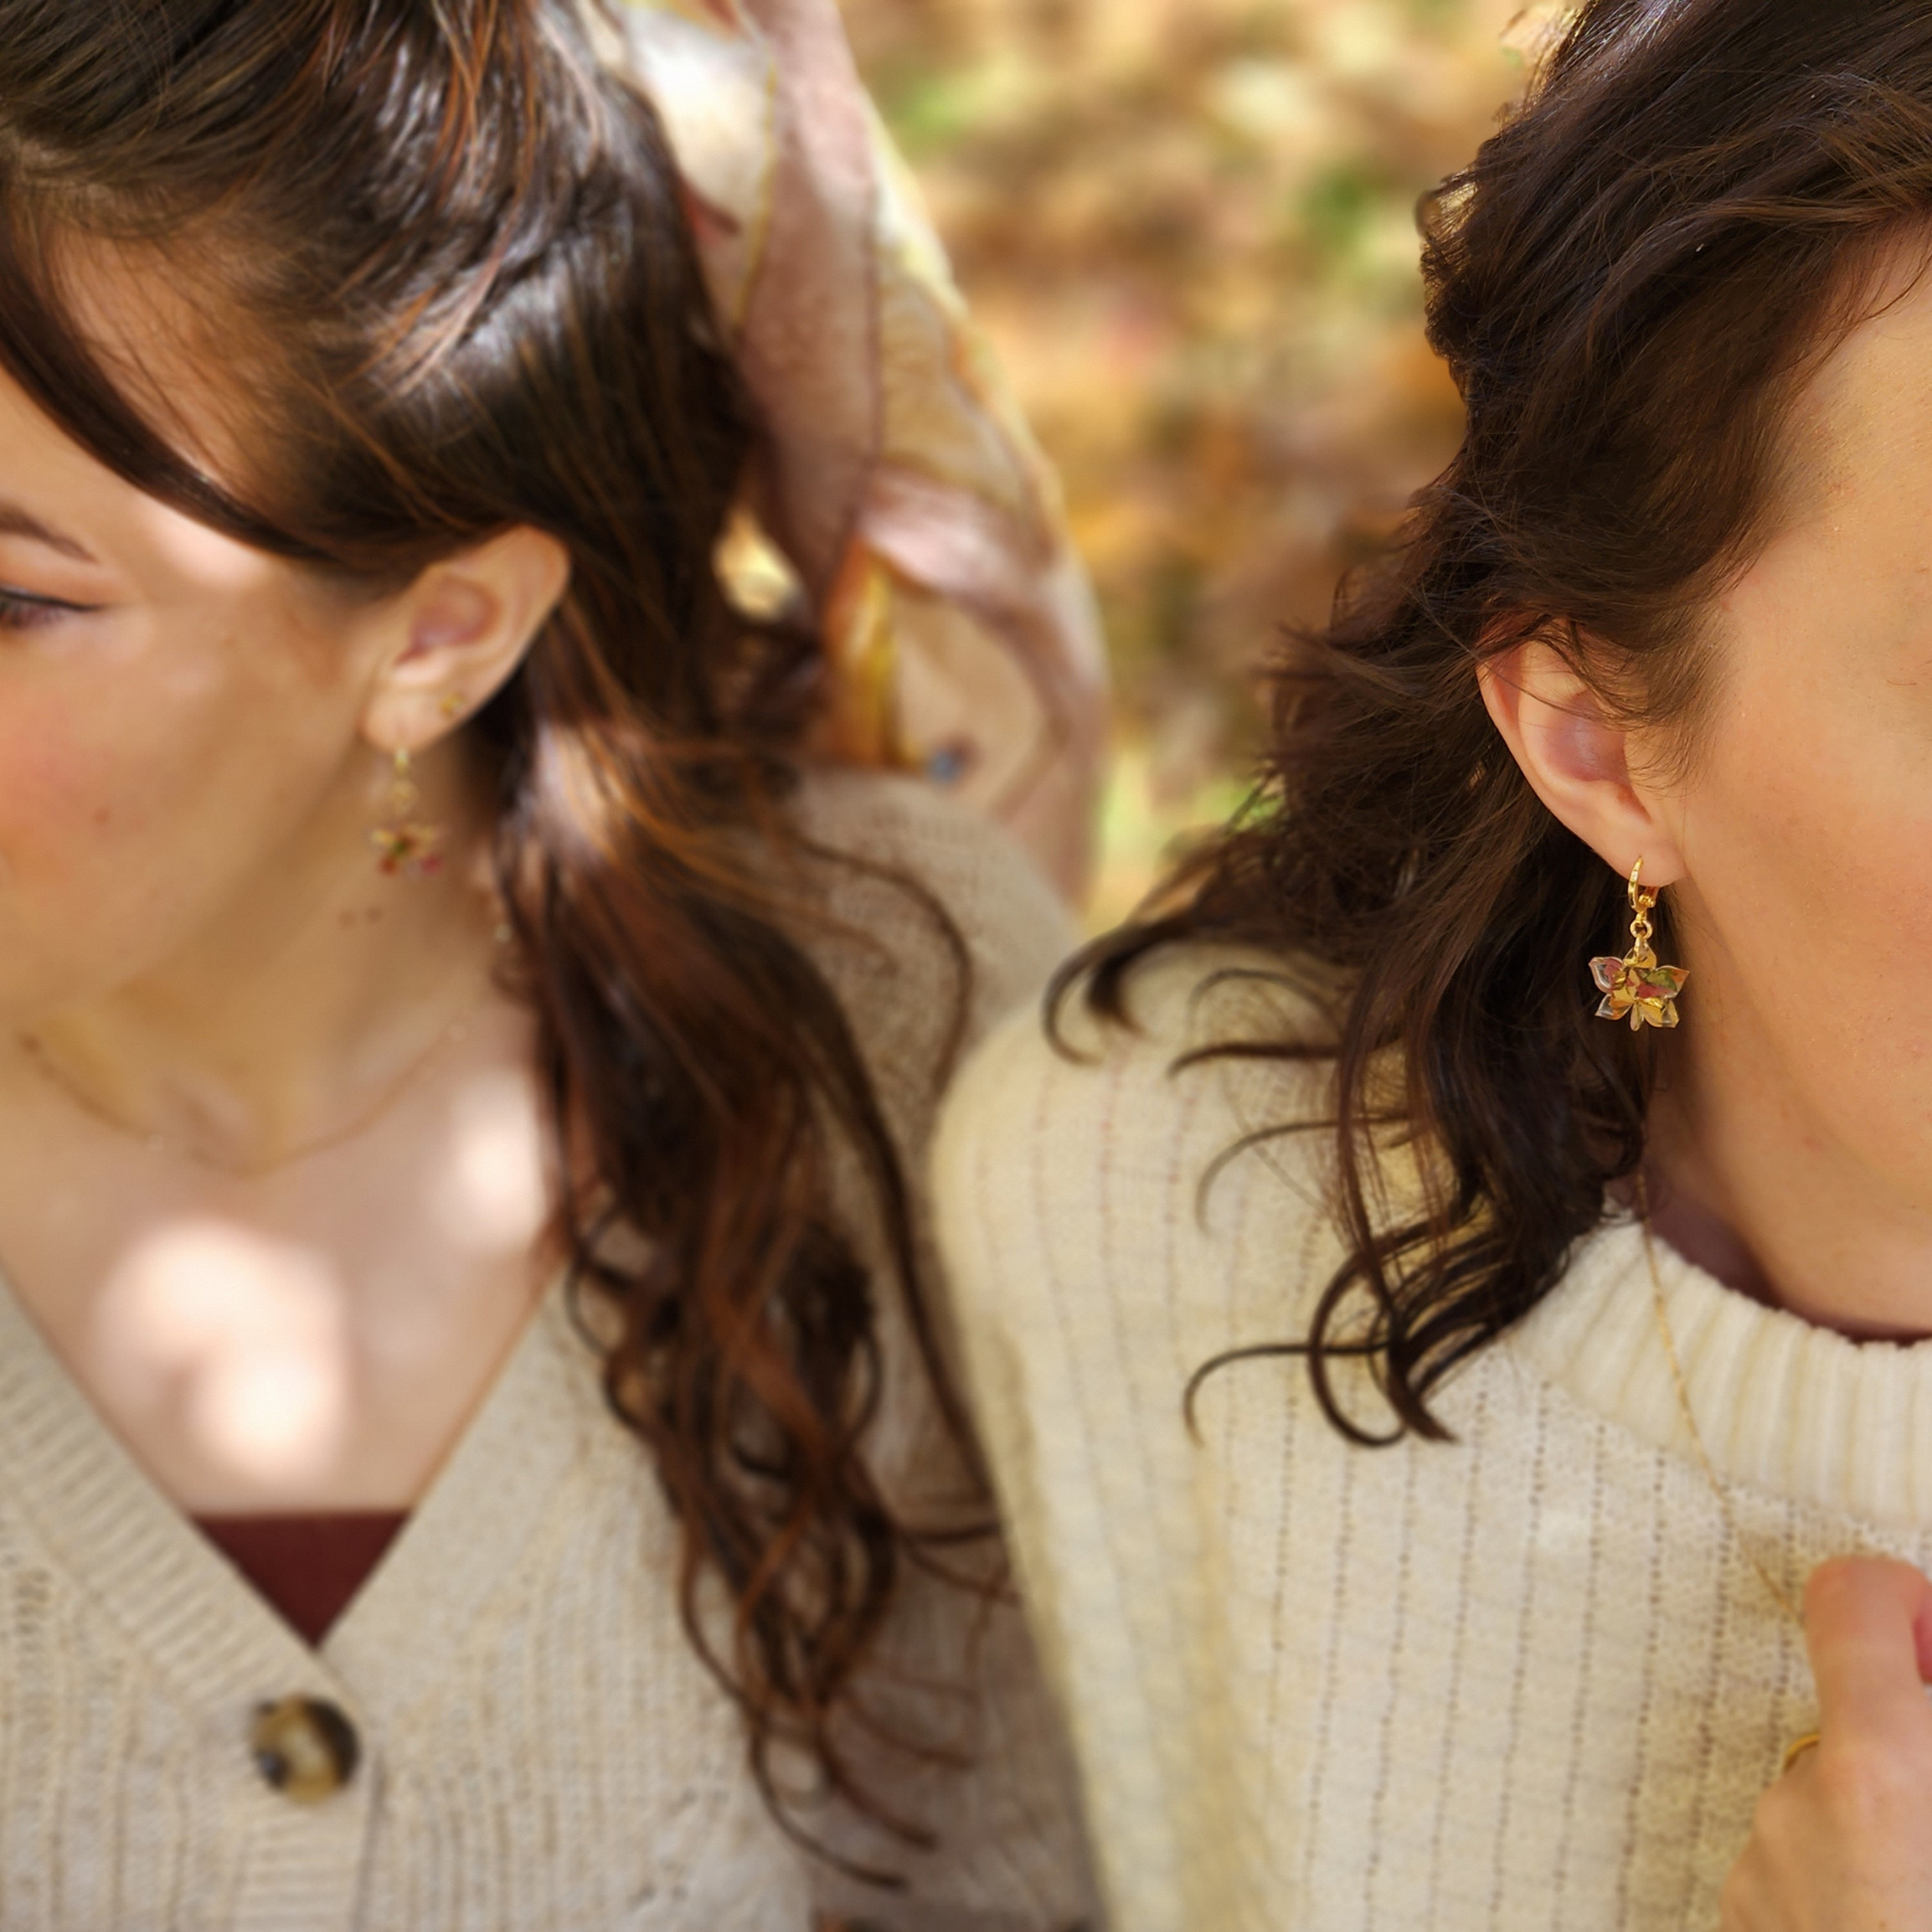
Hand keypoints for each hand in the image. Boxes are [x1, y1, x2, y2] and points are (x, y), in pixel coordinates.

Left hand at [1720, 1557, 1931, 1930]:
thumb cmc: (1929, 1913)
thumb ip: (1929, 1718)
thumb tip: (1920, 1666)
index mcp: (1875, 1775)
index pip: (1849, 1598)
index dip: (1900, 1598)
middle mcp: (1795, 1807)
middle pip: (1855, 1723)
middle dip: (1912, 1755)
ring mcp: (1761, 1872)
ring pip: (1833, 1803)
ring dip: (1886, 1832)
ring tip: (1919, 1893)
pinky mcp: (1742, 1918)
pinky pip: (1804, 1868)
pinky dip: (1851, 1886)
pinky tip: (1890, 1921)